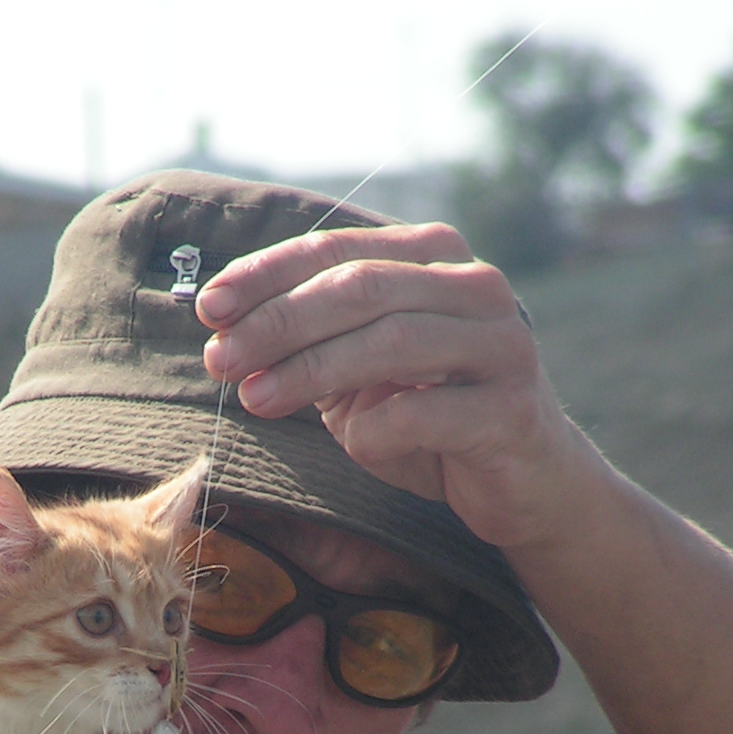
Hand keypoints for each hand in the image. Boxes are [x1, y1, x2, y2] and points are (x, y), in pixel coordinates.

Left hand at [195, 222, 599, 551]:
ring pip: (391, 341)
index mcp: (436, 258)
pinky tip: (349, 442)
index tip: (209, 307)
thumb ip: (310, 340)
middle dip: (279, 322)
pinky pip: (423, 411)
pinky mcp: (511, 410)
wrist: (523, 482)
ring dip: (310, 370)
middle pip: (360, 288)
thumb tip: (221, 325)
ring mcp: (501, 345)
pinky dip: (372, 428)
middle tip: (220, 358)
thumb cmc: (429, 420)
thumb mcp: (360, 372)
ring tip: (254, 398)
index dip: (268, 275)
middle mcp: (476, 287)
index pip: (338, 250)